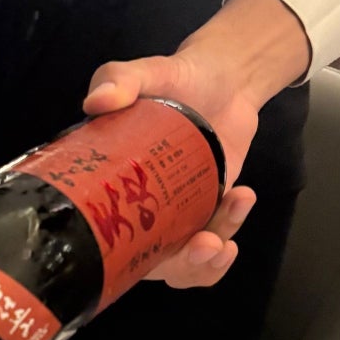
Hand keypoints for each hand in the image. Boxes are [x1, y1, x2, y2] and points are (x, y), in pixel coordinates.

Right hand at [83, 50, 259, 287]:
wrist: (225, 78)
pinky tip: (242, 200)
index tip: (151, 255)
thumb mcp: (146, 72)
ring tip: (227, 239)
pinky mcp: (205, 211)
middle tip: (205, 245)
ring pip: (184, 262)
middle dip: (182, 266)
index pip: (102, 239)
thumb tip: (97, 102)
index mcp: (109, 188)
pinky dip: (230, 230)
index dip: (122, 260)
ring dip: (208, 262)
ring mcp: (173, 214)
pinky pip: (213, 241)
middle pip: (149, 264)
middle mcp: (136, 209)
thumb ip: (118, 79)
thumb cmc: (176, 78)